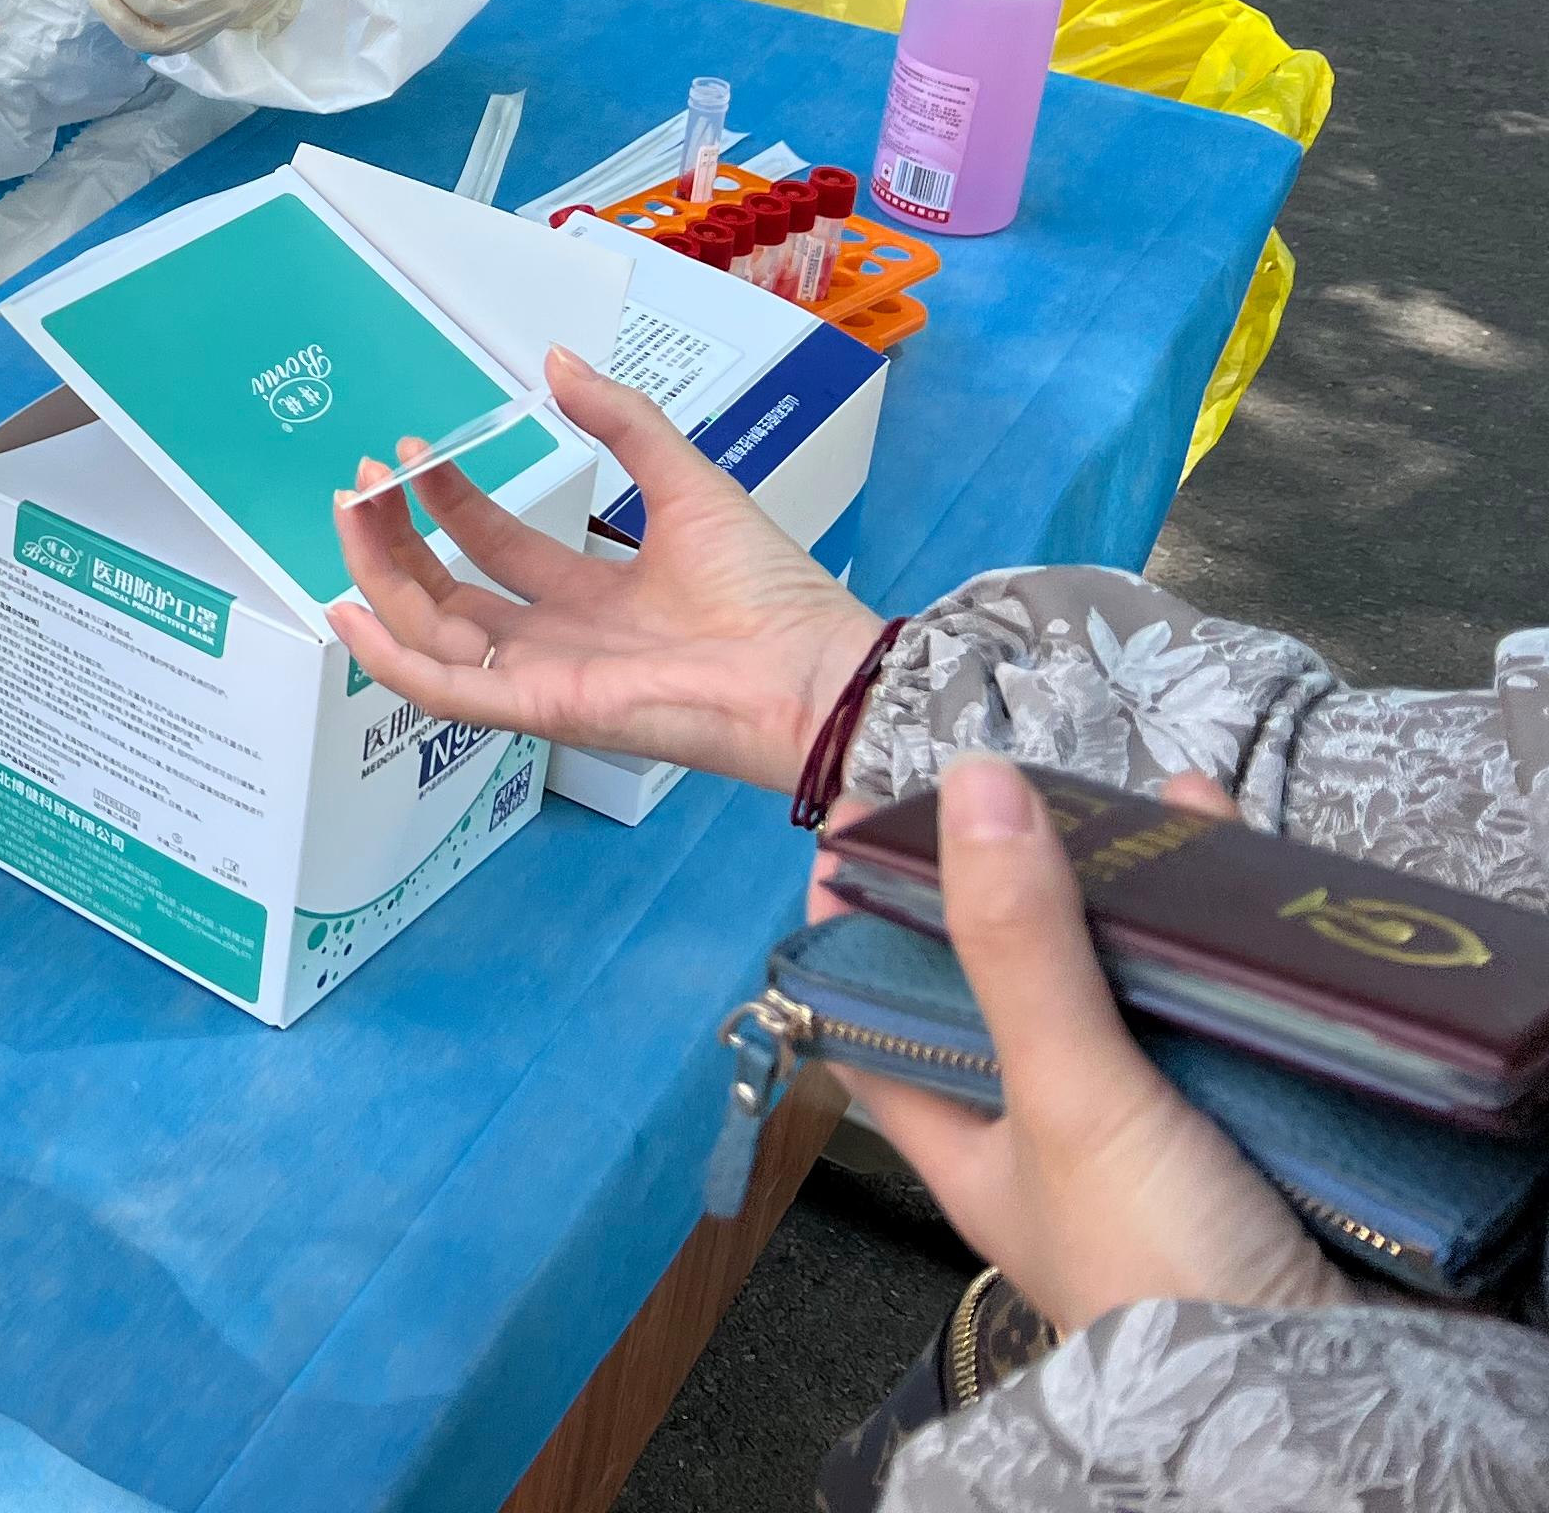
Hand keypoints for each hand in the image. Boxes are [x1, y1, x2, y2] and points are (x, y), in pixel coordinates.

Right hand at [322, 344, 882, 790]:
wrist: (810, 668)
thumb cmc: (768, 591)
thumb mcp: (685, 481)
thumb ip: (621, 422)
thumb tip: (557, 360)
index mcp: (593, 597)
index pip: (496, 548)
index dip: (448, 502)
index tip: (413, 454)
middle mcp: (558, 641)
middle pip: (447, 594)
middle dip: (395, 538)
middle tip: (363, 482)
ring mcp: (542, 678)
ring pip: (431, 635)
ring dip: (378, 577)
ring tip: (350, 514)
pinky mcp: (538, 710)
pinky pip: (444, 691)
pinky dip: (388, 660)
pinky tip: (349, 611)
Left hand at [825, 756, 1346, 1332]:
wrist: (1327, 1397)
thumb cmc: (1161, 1280)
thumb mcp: (1067, 1097)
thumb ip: (1016, 951)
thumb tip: (969, 790)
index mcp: (968, 1142)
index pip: (872, 1013)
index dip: (857, 919)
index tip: (860, 822)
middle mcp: (1053, 1134)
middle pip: (1013, 983)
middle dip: (1029, 884)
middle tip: (1037, 787)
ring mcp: (1158, 1130)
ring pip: (1128, 983)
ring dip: (1140, 897)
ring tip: (1161, 808)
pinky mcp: (1259, 1124)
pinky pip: (1231, 1007)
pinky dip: (1234, 943)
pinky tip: (1250, 882)